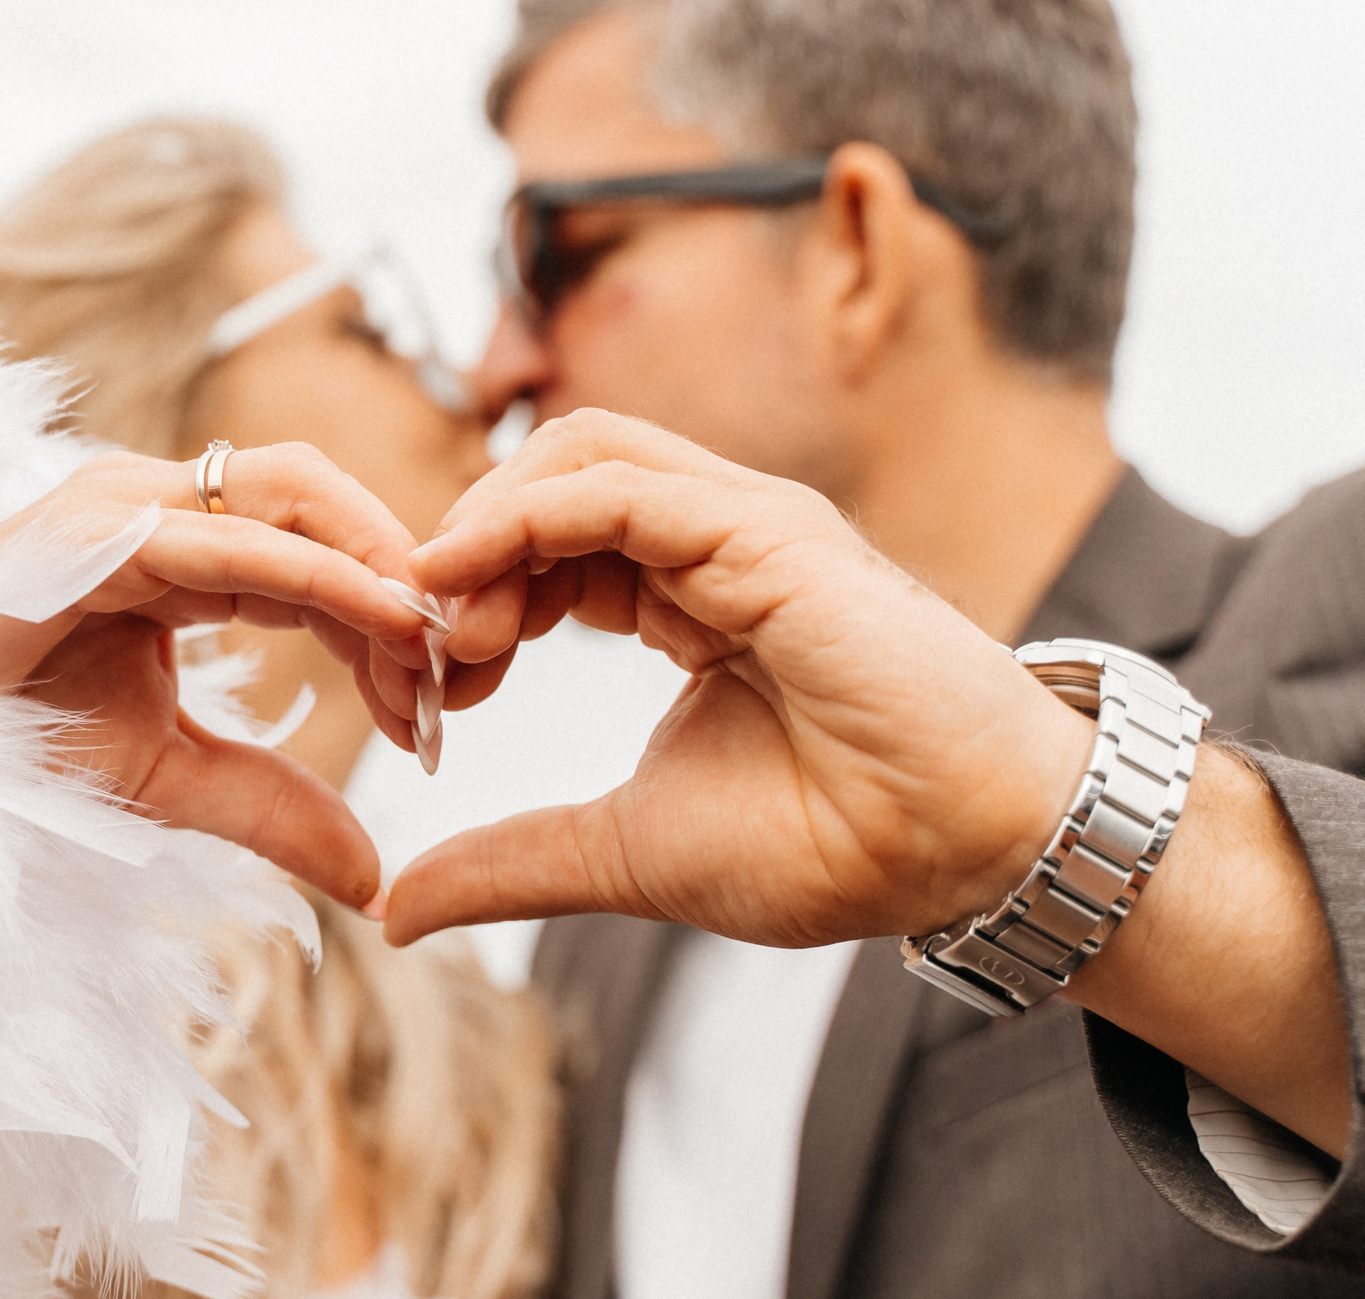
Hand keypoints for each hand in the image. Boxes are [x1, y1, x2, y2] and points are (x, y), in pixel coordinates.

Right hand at [0, 443, 440, 908]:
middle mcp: (163, 505)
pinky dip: (325, 572)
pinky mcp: (100, 527)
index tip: (446, 705)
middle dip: (407, 577)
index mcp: (181, 549)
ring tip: (447, 641)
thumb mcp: (169, 781)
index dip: (390, 617)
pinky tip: (391, 617)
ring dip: (384, 562)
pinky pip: (237, 540)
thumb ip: (271, 808)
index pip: (318, 552)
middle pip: (326, 505)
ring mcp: (129, 501)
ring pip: (296, 496)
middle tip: (469, 671)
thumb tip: (375, 876)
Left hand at [382, 409, 1093, 947]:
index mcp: (684, 596)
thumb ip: (515, 862)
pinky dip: (522, 517)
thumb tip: (398, 908)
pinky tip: (466, 578)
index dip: (466, 600)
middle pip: (542, 483)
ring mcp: (740, 525)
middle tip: (424, 662)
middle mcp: (709, 542)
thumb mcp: (626, 853)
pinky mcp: (764, 530)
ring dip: (481, 527)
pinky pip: (616, 485)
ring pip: (572, 456)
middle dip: (460, 558)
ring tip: (443, 627)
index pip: (542, 546)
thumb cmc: (836, 844)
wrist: (966, 854)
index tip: (430, 695)